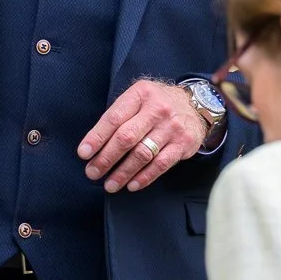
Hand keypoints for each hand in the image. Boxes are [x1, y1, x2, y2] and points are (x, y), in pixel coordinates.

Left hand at [80, 79, 209, 192]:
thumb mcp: (139, 97)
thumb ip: (120, 114)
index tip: (84, 154)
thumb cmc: (157, 103)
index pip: (114, 118)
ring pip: (142, 154)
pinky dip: (144, 177)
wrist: (196, 105)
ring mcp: (172, 127)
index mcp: (140, 94)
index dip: (97, 137)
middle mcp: (157, 109)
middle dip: (106, 158)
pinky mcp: (183, 143)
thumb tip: (94, 144)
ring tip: (110, 184)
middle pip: (126, 138)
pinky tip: (132, 185)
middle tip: (93, 173)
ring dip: (123, 172)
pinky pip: (160, 164)